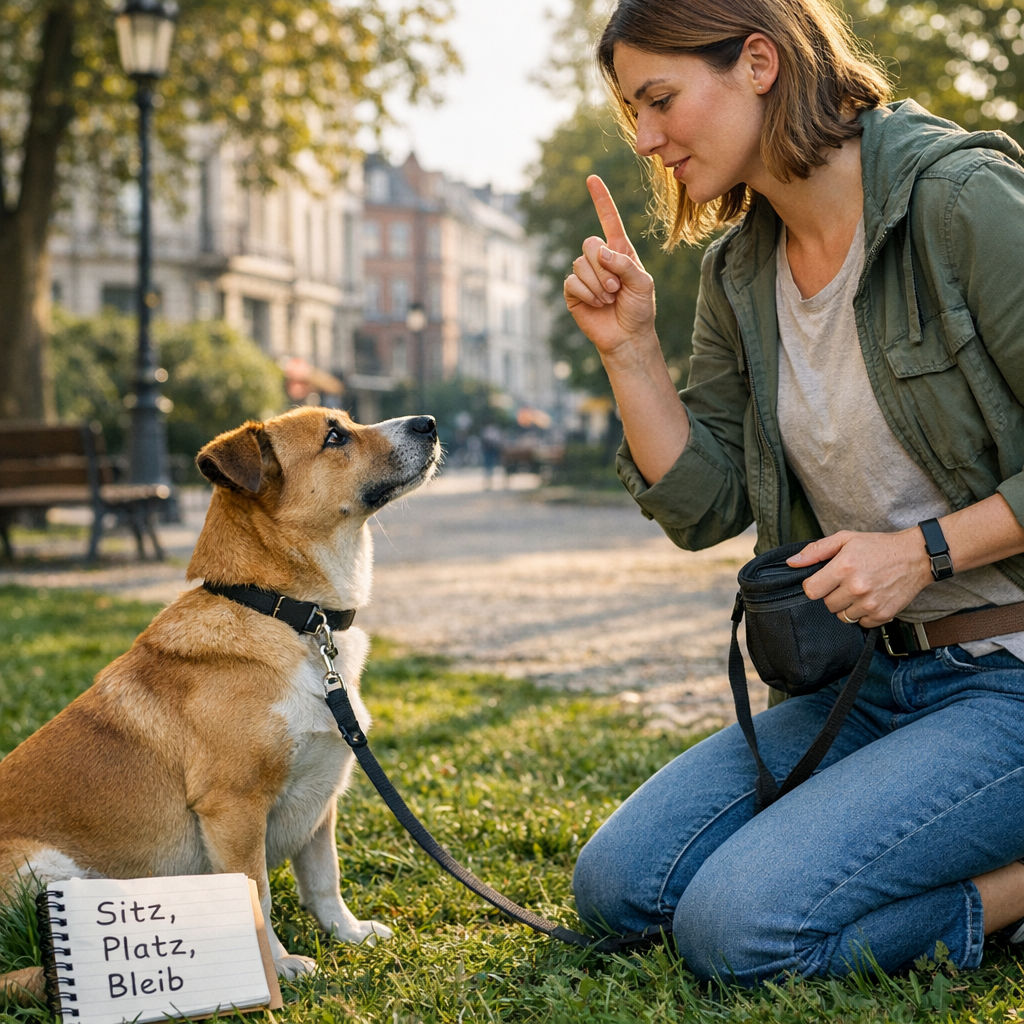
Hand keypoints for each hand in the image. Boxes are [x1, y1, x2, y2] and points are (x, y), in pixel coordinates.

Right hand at [563, 175, 657, 362]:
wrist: (628, 336)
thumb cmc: (639, 309)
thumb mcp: (643, 283)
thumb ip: (625, 263)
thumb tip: (600, 253)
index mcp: (619, 251)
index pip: (608, 220)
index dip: (601, 200)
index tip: (592, 179)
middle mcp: (600, 260)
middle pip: (590, 243)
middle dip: (603, 267)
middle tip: (616, 288)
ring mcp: (584, 275)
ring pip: (580, 263)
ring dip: (597, 283)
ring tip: (609, 298)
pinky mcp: (573, 292)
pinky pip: (572, 282)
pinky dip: (587, 293)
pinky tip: (597, 303)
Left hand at [788, 529, 932, 627]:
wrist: (916, 556)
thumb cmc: (878, 546)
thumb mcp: (845, 539)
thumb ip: (816, 551)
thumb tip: (791, 562)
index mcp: (843, 568)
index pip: (811, 591)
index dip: (814, 586)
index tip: (822, 581)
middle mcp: (856, 587)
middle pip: (827, 604)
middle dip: (832, 595)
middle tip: (845, 583)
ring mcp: (870, 603)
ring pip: (842, 616)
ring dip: (847, 606)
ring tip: (859, 590)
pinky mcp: (883, 614)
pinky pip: (861, 623)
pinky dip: (863, 614)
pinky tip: (870, 599)